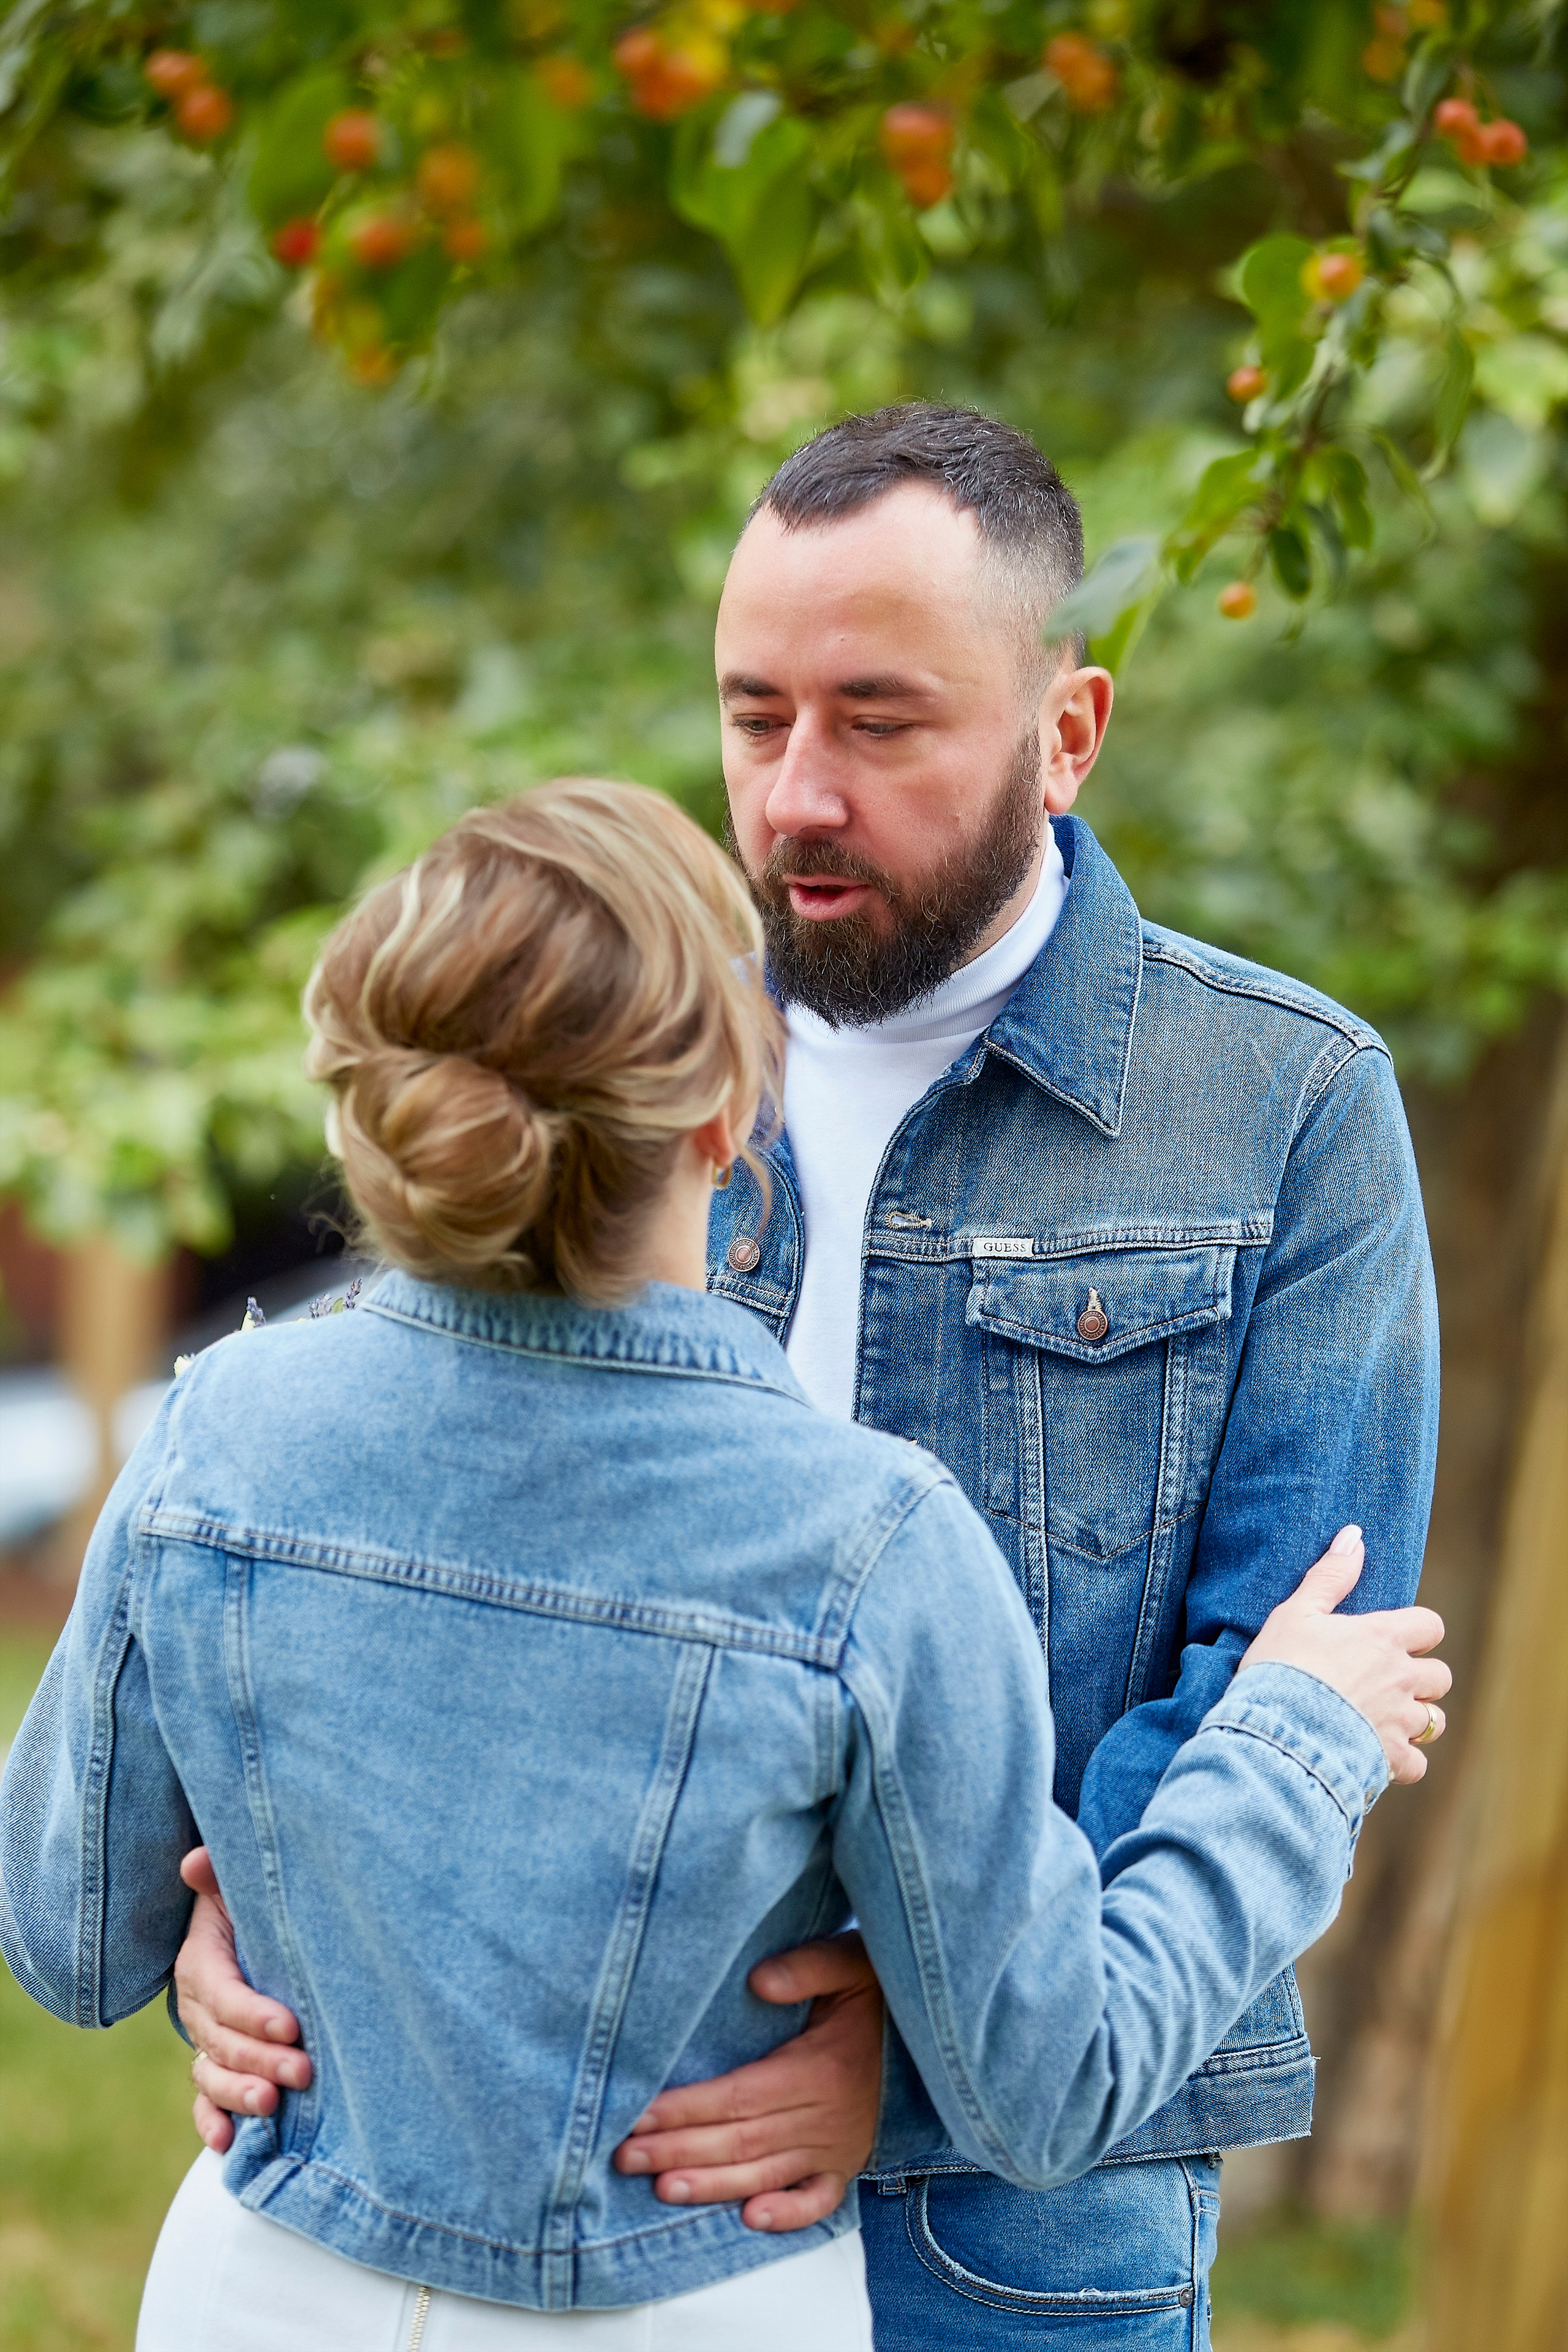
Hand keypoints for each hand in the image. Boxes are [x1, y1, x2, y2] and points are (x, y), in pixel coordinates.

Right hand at [174, 1847, 311, 2150]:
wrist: (253, 1929)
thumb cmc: (255, 1903)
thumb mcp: (240, 1886)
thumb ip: (220, 1876)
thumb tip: (194, 1861)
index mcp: (201, 1963)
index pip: (223, 1994)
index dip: (253, 2013)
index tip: (292, 2026)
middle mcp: (197, 2007)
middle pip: (221, 2042)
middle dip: (260, 2060)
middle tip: (303, 2071)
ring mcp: (206, 2040)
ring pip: (211, 2075)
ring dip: (238, 2095)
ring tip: (272, 2106)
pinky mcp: (218, 2065)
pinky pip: (204, 2100)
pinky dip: (212, 2122)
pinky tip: (227, 2143)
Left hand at [613, 1932, 882, 2232]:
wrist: (943, 2028)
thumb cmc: (888, 1989)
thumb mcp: (854, 1962)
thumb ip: (806, 1967)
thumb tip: (757, 1982)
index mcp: (819, 2068)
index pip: (737, 2096)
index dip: (685, 2108)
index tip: (638, 2114)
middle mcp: (826, 2116)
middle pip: (740, 2140)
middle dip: (679, 2148)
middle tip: (624, 2156)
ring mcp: (839, 2145)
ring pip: (766, 2172)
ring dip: (712, 2185)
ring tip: (663, 2189)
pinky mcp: (851, 2160)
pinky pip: (818, 2198)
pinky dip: (787, 2214)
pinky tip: (751, 2219)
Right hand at [1240, 1526, 1449, 1784]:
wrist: (1277, 1731)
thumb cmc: (1282, 1666)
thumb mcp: (1296, 1612)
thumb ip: (1329, 1575)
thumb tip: (1355, 1535)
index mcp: (1383, 1638)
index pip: (1430, 1626)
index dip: (1417, 1632)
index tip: (1394, 1640)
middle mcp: (1402, 1679)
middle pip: (1439, 1676)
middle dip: (1420, 1679)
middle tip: (1385, 1683)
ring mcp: (1400, 1721)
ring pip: (1435, 1721)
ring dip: (1416, 1720)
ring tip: (1384, 1720)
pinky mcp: (1390, 1759)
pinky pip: (1417, 1764)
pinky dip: (1402, 1762)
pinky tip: (1377, 1756)